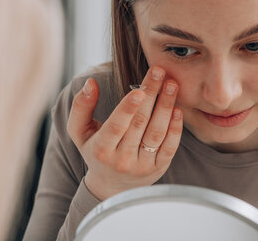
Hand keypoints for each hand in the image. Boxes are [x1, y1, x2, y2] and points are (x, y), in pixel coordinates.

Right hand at [67, 65, 182, 200]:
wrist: (112, 185)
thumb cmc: (95, 150)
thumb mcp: (79, 131)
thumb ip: (81, 106)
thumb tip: (90, 82)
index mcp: (101, 149)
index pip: (116, 126)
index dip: (128, 108)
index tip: (139, 90)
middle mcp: (122, 159)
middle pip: (139, 123)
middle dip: (151, 95)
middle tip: (159, 72)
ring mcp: (142, 166)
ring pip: (156, 133)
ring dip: (166, 107)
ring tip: (172, 84)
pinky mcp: (159, 168)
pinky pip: (170, 147)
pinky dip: (175, 128)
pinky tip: (177, 109)